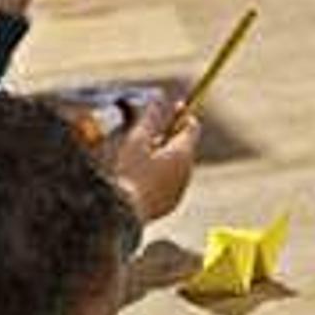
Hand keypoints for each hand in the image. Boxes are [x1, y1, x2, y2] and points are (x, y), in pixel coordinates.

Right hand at [114, 101, 199, 222]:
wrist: (122, 215)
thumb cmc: (129, 174)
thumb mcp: (136, 141)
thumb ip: (150, 119)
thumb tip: (159, 99)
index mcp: (182, 154)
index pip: (192, 127)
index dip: (183, 115)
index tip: (175, 107)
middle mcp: (186, 172)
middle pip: (184, 147)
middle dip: (170, 138)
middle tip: (149, 135)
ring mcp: (179, 190)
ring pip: (176, 167)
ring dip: (164, 158)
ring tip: (139, 158)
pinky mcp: (169, 205)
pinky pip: (169, 184)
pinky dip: (160, 176)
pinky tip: (140, 178)